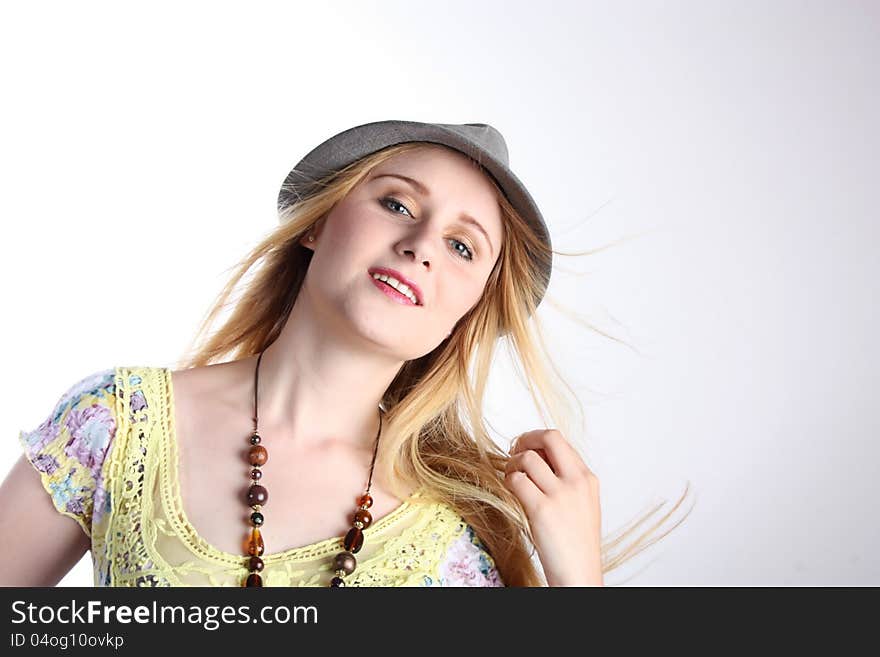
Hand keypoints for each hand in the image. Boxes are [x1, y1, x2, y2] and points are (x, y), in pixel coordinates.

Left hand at [503, 429, 603, 585]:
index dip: (537, 442)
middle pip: (549, 436)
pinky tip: (510, 492)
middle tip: (514, 453)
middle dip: (525, 439)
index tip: (526, 452)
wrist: (579, 574)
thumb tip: (537, 459)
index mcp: (588, 478)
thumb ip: (566, 480)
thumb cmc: (575, 543)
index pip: (560, 440)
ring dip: (511, 464)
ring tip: (510, 478)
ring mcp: (561, 494)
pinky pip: (516, 480)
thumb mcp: (581, 504)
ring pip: (527, 457)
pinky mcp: (542, 509)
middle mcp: (577, 481)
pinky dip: (508, 481)